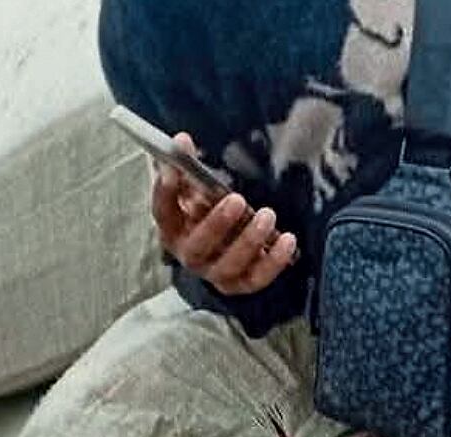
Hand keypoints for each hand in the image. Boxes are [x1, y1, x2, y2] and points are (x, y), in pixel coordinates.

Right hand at [152, 133, 296, 296]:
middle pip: (197, 246)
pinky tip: (287, 240)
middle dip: (216, 223)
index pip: (163, 212)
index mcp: (174, 229)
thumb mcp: (196, 190)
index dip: (165, 193)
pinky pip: (256, 279)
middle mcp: (190, 254)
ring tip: (266, 215)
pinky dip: (272, 262)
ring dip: (247, 241)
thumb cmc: (208, 213)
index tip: (174, 170)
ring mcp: (215, 271)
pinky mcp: (240, 283)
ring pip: (227, 265)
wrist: (224, 250)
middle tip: (236, 199)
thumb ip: (188, 168)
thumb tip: (181, 140)